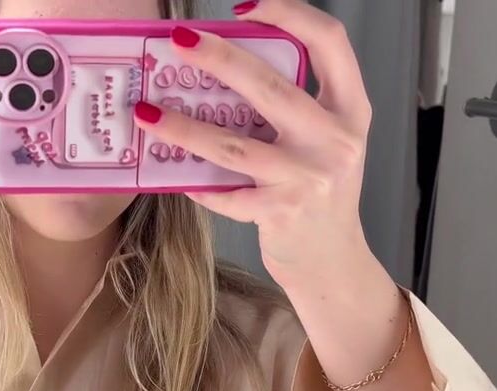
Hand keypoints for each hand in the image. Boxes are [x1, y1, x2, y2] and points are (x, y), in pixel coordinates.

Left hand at [133, 0, 373, 291]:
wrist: (332, 259)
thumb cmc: (320, 192)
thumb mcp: (326, 141)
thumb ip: (296, 105)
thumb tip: (224, 67)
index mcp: (350, 111)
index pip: (330, 43)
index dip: (290, 14)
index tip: (246, 7)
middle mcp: (335, 141)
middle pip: (271, 86)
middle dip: (219, 58)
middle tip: (179, 41)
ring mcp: (307, 179)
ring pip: (234, 145)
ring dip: (184, 127)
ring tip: (146, 112)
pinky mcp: (280, 213)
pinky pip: (225, 193)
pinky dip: (196, 184)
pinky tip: (174, 175)